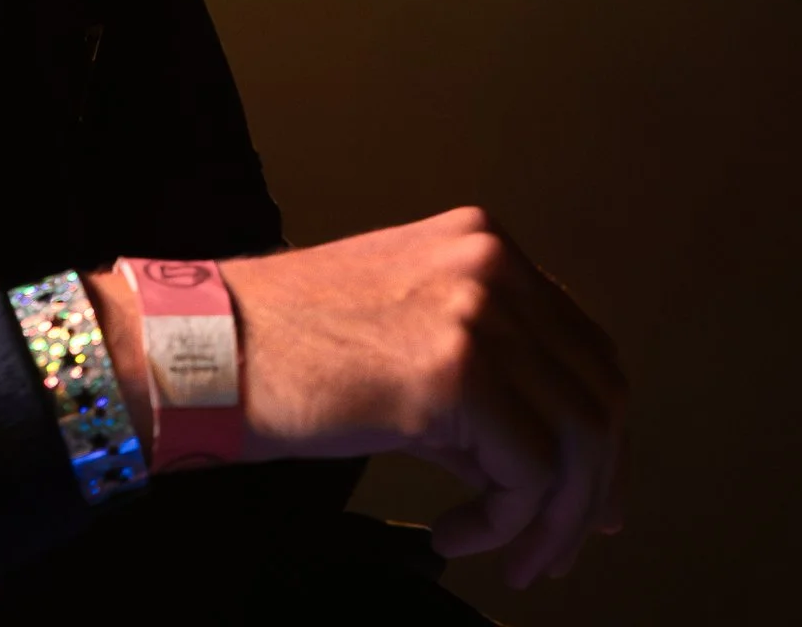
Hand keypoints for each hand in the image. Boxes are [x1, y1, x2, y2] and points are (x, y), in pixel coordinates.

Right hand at [96, 208, 627, 586]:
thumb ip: (489, 383)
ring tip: (510, 556)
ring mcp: (476, 311)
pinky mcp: (453, 371)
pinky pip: (529, 473)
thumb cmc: (283, 349)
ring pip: (576, 439)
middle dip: (588, 488)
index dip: (598, 435)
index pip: (586, 348)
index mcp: (483, 244)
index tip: (588, 497)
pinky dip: (505, 523)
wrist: (203, 347)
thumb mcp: (406, 332)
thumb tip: (566, 472)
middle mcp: (492, 263)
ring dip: (551, 519)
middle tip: (559, 548)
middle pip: (598, 394)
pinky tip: (455, 534)